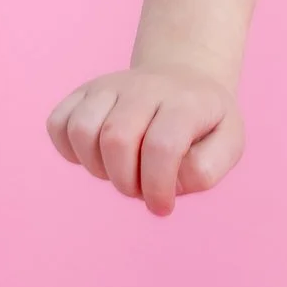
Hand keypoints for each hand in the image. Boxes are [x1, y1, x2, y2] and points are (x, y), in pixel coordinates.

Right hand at [45, 66, 243, 214]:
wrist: (184, 79)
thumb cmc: (204, 122)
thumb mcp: (228, 143)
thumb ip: (207, 167)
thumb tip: (170, 180)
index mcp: (185, 101)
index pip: (162, 146)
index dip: (158, 187)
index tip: (162, 207)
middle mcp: (143, 87)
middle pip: (116, 139)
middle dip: (125, 181)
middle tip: (140, 189)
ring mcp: (108, 85)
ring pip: (81, 130)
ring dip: (96, 167)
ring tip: (119, 171)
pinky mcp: (82, 92)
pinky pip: (57, 124)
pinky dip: (69, 151)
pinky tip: (97, 156)